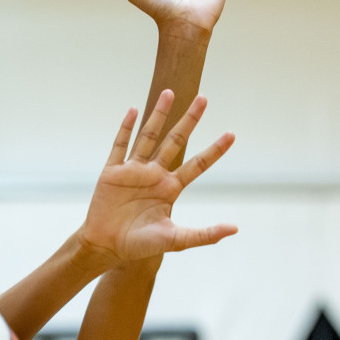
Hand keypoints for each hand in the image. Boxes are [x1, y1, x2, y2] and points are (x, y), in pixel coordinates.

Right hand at [77, 90, 236, 263]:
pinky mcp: (112, 172)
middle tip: (204, 99)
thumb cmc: (139, 245)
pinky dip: (126, 128)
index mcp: (170, 188)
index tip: (232, 135)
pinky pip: (120, 146)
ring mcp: (133, 171)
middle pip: (175, 141)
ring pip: (148, 137)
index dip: (214, 150)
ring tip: (170, 93)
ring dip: (159, 115)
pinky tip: (133, 110)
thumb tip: (234, 230)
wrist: (105, 247)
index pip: (197, 164)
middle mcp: (154, 174)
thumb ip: (204, 234)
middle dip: (189, 120)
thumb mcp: (175, 240)